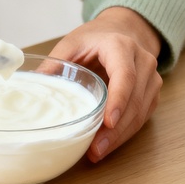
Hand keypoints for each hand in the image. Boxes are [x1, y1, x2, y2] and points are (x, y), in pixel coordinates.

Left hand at [47, 7, 162, 161]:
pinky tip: (107, 145)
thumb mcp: (71, 43)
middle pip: (134, 100)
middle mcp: (143, 62)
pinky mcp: (151, 94)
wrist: (122, 31)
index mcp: (121, 47)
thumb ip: (55, 63)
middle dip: (115, 129)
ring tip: (98, 152)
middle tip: (96, 149)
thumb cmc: (95, 39)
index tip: (107, 121)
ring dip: (120, 136)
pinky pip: (141, 118)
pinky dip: (124, 134)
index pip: (125, 75)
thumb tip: (33, 85)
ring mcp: (151, 79)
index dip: (118, 99)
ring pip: (140, 113)